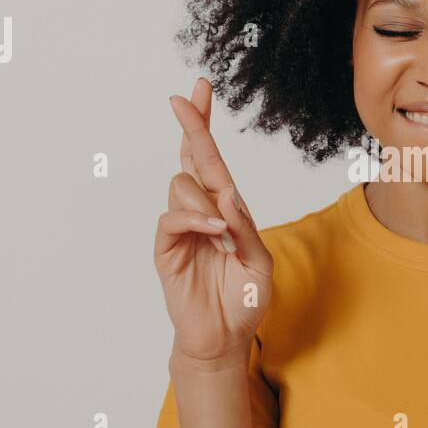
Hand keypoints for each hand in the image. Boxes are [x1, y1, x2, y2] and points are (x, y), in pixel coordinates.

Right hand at [153, 77, 273, 365]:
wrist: (224, 338)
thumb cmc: (244, 301)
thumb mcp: (260, 264)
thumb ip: (247, 230)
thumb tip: (229, 197)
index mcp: (226, 209)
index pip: (213, 160)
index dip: (204, 125)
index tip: (201, 88)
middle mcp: (202, 211)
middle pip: (191, 158)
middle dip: (191, 126)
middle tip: (181, 98)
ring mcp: (182, 228)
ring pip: (183, 186)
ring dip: (207, 203)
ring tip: (225, 237)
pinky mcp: (167, 248)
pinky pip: (171, 218)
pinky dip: (195, 220)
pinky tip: (214, 234)